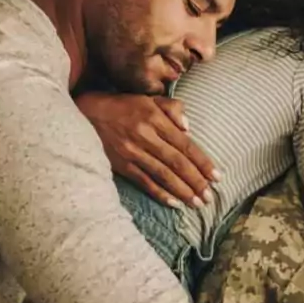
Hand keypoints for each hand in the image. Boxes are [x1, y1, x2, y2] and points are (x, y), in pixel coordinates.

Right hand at [75, 93, 217, 209]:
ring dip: (182, 191)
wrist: (87, 114)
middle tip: (209, 197)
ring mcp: (132, 152)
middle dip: (196, 181)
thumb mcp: (148, 99)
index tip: (217, 177)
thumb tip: (189, 128)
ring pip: (163, 175)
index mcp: (154, 118)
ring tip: (196, 203)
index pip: (185, 145)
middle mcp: (145, 136)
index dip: (202, 162)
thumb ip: (172, 108)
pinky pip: (144, 182)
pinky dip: (160, 193)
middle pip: (177, 163)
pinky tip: (174, 203)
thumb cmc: (123, 106)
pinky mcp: (121, 165)